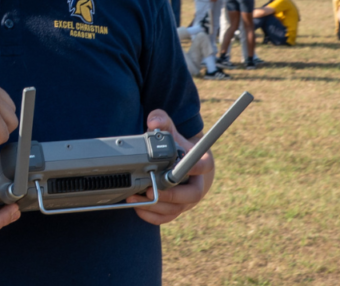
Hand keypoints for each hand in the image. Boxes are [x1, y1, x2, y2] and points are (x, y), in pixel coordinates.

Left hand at [126, 110, 213, 224]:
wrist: (180, 163)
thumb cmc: (176, 147)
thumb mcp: (170, 131)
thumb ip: (162, 121)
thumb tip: (154, 121)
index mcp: (201, 163)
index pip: (204, 166)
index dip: (195, 168)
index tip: (182, 167)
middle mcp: (197, 184)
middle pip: (192, 195)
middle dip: (171, 195)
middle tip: (151, 189)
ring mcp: (187, 199)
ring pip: (177, 209)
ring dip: (156, 206)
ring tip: (136, 198)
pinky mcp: (176, 208)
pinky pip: (167, 218)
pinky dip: (152, 216)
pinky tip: (138, 208)